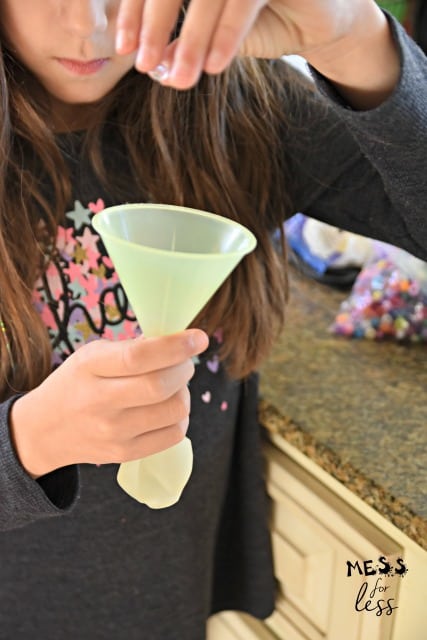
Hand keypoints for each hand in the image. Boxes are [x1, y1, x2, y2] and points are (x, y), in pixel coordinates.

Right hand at [10, 329, 208, 477]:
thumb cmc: (78, 383)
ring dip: (184, 393)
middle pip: (161, 386)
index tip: (199, 338)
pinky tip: (167, 409)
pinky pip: (174, 434)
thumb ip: (133, 349)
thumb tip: (180, 344)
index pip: (139, 357)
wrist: (46, 430)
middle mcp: (99, 402)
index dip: (176, 346)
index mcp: (90, 367)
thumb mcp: (92, 355)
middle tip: (183, 363)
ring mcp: (113, 432)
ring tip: (172, 387)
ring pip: (175, 411)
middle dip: (184, 369)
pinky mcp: (125, 454)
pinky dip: (180, 417)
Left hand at [115, 0, 386, 88]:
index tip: (123, 49)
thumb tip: (151, 67)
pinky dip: (226, 33)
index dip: (134, 11)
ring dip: (192, 37)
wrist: (320, 23)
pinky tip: (214, 66)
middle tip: (143, 64)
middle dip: (154, 23)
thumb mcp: (213, 38)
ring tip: (182, 80)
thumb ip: (182, 46)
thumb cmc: (263, 22)